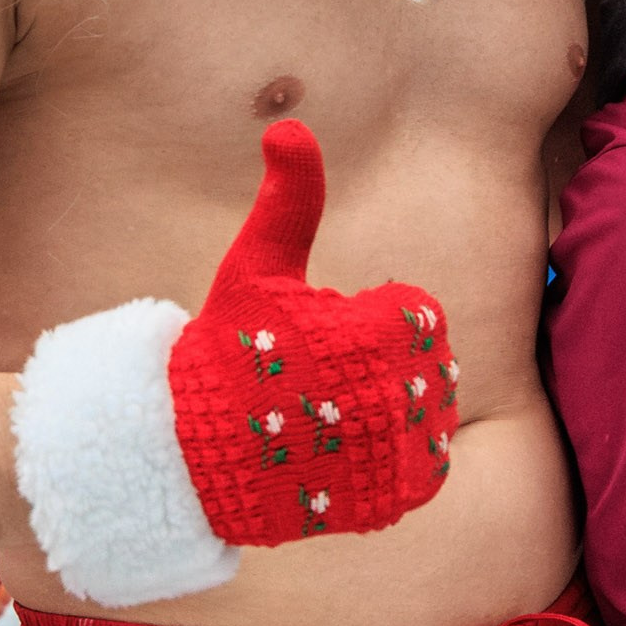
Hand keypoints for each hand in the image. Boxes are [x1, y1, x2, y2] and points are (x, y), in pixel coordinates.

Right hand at [167, 121, 458, 547]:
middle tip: (325, 382)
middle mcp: (401, 392)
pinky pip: (429, 468)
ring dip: (397, 412)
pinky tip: (354, 452)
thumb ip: (290, 200)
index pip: (418, 315)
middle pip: (430, 366)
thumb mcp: (255, 269)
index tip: (324, 338)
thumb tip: (290, 125)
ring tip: (336, 416)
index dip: (369, 321)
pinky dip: (401, 461)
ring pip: (434, 415)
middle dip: (385, 367)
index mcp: (378, 330)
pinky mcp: (396, 500)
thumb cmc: (224, 353)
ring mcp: (401, 451)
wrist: (191, 459)